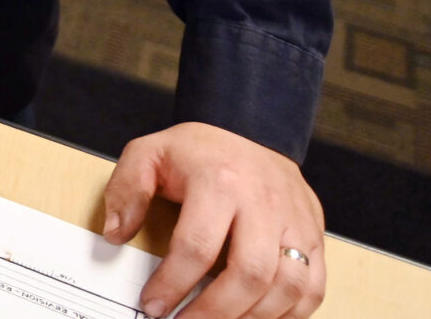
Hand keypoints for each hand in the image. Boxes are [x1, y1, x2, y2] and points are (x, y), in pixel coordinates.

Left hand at [102, 121, 325, 317]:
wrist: (250, 130)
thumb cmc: (199, 150)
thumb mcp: (149, 153)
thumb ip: (126, 191)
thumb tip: (115, 234)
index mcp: (219, 181)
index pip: (197, 246)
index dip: (172, 284)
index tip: (152, 305)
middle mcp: (264, 203)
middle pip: (249, 274)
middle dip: (216, 312)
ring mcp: (296, 222)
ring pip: (289, 286)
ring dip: (253, 317)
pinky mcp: (315, 236)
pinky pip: (313, 287)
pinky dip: (289, 313)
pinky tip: (257, 318)